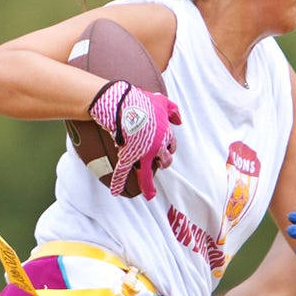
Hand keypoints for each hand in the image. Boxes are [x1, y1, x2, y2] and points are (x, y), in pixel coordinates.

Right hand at [89, 80, 181, 199]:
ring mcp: (142, 154)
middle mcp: (156, 147)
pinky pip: (122, 171)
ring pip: (146, 172)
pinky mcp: (127, 156)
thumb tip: (178, 120)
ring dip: (148, 184)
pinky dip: (118, 182)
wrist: (123, 104)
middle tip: (160, 164)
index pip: (171, 145)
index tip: (166, 147)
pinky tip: (116, 192)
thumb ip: (172, 110)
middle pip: (165, 161)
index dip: (169, 147)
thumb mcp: (162, 102)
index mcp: (165, 134)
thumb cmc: (142, 101)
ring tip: (150, 194)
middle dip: (163, 163)